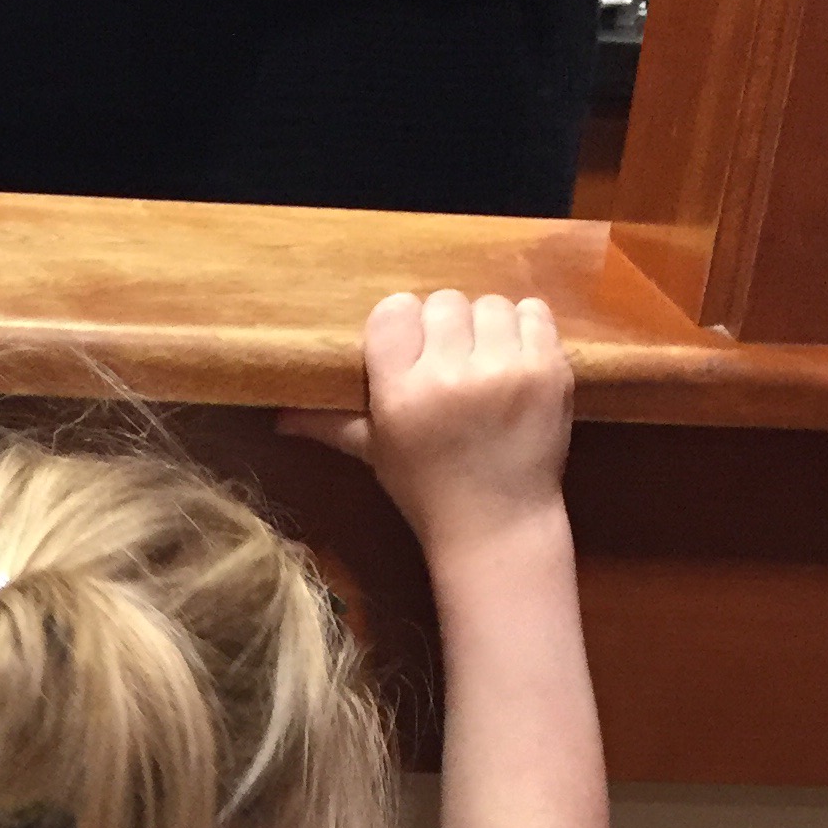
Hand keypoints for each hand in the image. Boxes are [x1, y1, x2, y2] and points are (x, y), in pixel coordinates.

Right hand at [282, 290, 573, 560]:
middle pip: (444, 302)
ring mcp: (507, 371)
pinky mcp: (550, 371)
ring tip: (484, 364)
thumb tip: (276, 417)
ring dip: (486, 329)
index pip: (394, 312)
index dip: (402, 328)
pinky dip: (525, 331)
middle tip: (450, 364)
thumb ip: (330, 424)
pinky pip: (534, 312)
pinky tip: (514, 363)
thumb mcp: (375, 455)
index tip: (410, 353)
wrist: (499, 525)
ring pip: (490, 304)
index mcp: (403, 395)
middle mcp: (453, 377)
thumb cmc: (428, 490)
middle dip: (446, 329)